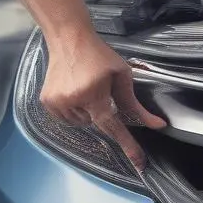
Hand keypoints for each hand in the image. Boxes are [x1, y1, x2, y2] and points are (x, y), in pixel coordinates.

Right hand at [39, 30, 165, 171]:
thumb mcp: (121, 74)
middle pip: (97, 123)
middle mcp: (73, 101)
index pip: (113, 126)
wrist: (69, 39)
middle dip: (103, 110)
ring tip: (86, 86)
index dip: (128, 145)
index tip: (139, 163)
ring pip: (82, 123)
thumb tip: (155, 124)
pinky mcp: (47, 102)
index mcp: (93, 93)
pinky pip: (67, 118)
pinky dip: (75, 110)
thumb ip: (134, 103)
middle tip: (101, 88)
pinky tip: (75, 90)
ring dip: (89, 111)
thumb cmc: (98, 54)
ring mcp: (57, 103)